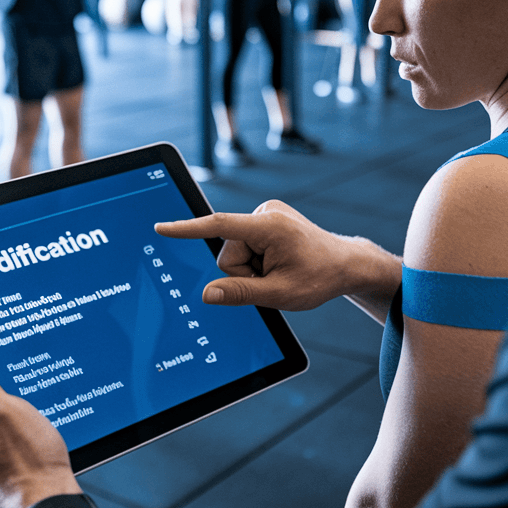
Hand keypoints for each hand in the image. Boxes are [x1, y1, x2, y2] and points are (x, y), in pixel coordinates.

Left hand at [0, 355, 80, 507]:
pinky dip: (25, 436)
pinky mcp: (7, 473)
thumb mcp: (5, 413)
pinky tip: (40, 439)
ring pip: (2, 426)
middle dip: (7, 396)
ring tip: (39, 419)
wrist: (50, 507)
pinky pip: (12, 444)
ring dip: (19, 417)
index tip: (8, 365)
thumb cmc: (30, 460)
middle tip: (31, 395)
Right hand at [154, 200, 358, 310]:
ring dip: (252, 269)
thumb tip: (207, 294)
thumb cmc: (319, 278)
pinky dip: (256, 261)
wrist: (345, 264)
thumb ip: (241, 293)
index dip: (187, 230)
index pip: (219, 226)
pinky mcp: (265, 221)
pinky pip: (244, 247)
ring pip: (235, 253)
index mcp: (269, 226)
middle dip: (245, 272)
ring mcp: (266, 215)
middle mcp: (265, 213)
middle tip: (275, 278)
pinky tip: (279, 263)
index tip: (162, 228)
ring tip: (281, 270)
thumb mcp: (280, 293)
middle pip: (228, 253)